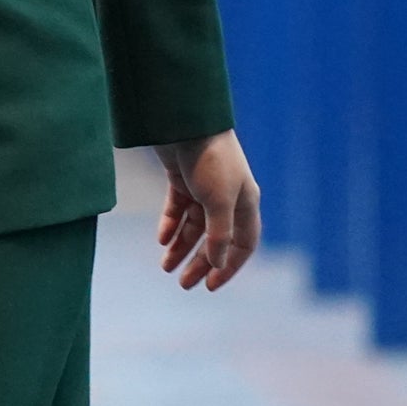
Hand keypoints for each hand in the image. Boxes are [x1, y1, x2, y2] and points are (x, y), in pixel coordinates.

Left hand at [154, 129, 260, 290]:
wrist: (185, 120)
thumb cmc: (210, 159)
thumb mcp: (219, 201)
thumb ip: (219, 234)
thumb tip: (217, 263)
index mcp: (245, 203)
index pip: (243, 244)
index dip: (229, 266)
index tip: (210, 285)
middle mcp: (227, 197)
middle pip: (215, 239)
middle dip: (200, 262)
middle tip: (183, 284)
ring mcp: (204, 187)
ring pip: (193, 226)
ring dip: (181, 247)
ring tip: (165, 266)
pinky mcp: (182, 178)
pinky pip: (177, 208)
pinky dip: (170, 224)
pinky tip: (161, 239)